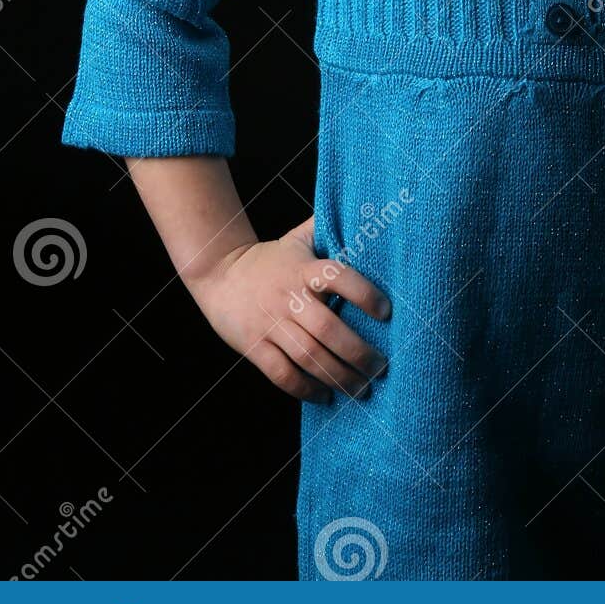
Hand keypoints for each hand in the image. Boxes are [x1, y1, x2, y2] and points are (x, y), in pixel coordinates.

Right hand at [185, 214, 390, 404]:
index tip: (387, 313)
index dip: (364, 294)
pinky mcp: (253, 346)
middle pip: (328, 329)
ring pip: (309, 356)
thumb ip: (326, 229)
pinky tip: (325, 396)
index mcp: (303, 270)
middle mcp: (289, 297)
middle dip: (359, 353)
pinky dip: (306, 389)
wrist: (217, 273)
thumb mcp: (297, 239)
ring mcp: (270, 324)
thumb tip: (361, 208)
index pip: (338, 277)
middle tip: (381, 367)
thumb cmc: (269, 259)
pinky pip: (283, 374)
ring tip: (362, 390)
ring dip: (339, 377)